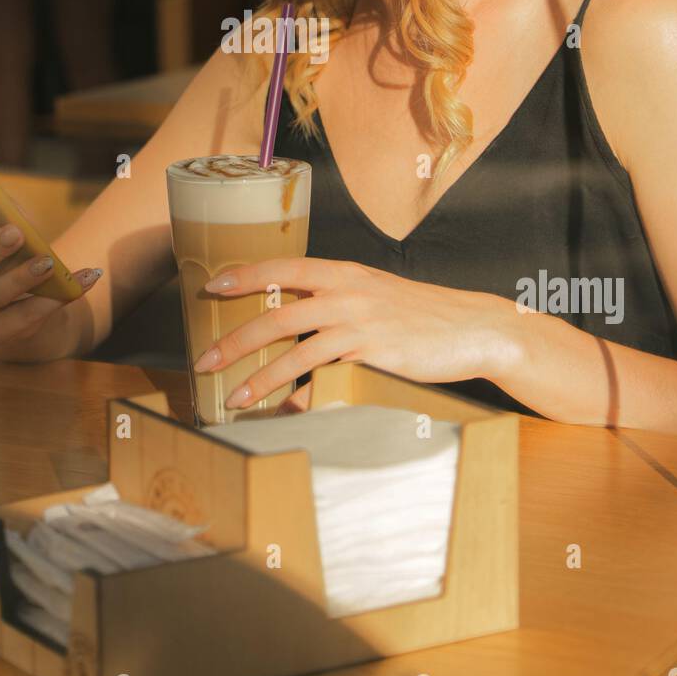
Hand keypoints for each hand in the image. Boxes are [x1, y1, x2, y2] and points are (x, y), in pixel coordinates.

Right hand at [0, 204, 101, 351]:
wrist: (27, 302)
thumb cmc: (14, 254)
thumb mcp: (9, 229)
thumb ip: (7, 217)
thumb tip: (15, 211)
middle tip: (15, 233)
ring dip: (21, 278)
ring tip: (47, 262)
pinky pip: (22, 318)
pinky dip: (53, 300)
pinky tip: (81, 280)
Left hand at [196, 258, 514, 411]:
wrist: (472, 327)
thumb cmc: (421, 315)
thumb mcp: (374, 296)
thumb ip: (336, 305)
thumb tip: (298, 325)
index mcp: (344, 272)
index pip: (283, 268)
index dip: (244, 275)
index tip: (212, 286)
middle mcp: (346, 292)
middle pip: (276, 312)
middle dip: (234, 338)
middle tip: (204, 359)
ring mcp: (359, 322)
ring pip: (293, 347)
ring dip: (257, 374)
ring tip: (232, 395)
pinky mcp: (372, 353)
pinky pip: (323, 375)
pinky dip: (297, 393)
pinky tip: (280, 408)